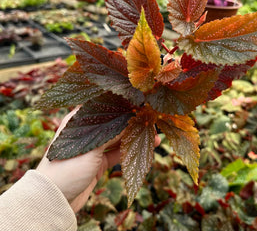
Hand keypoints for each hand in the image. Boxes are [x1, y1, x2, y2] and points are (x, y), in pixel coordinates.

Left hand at [37, 108, 160, 211]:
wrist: (53, 200)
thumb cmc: (67, 167)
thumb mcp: (91, 146)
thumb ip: (112, 131)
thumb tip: (133, 116)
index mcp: (79, 119)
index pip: (105, 105)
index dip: (124, 104)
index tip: (143, 103)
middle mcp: (86, 130)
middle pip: (114, 122)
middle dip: (134, 122)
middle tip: (153, 122)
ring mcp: (92, 147)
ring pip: (118, 138)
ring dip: (135, 137)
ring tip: (155, 136)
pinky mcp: (97, 162)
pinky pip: (117, 153)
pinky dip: (130, 151)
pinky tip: (145, 148)